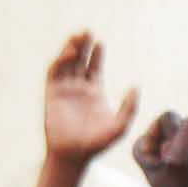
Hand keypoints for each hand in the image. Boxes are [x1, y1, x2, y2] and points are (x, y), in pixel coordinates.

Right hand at [39, 29, 134, 167]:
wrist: (74, 155)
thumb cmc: (97, 143)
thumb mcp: (120, 125)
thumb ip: (130, 107)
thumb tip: (136, 86)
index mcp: (94, 92)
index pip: (94, 67)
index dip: (97, 54)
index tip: (100, 42)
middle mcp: (78, 89)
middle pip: (80, 60)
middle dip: (83, 45)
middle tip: (87, 31)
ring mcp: (64, 91)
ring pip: (66, 63)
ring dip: (70, 49)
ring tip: (78, 37)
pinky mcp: (51, 95)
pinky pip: (53, 73)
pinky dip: (60, 61)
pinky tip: (69, 53)